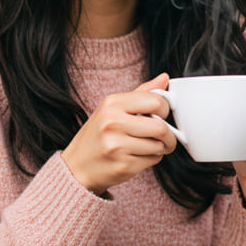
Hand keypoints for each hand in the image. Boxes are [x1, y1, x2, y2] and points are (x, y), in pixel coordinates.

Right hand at [61, 74, 177, 194]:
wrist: (77, 166)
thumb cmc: (97, 135)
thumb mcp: (113, 108)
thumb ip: (141, 93)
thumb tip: (164, 78)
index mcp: (112, 104)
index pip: (156, 101)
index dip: (165, 109)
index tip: (161, 115)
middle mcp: (113, 123)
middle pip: (161, 127)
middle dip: (169, 134)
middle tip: (164, 136)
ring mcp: (117, 146)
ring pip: (159, 145)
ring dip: (160, 147)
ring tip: (148, 146)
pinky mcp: (124, 166)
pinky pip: (153, 160)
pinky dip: (152, 158)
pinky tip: (138, 156)